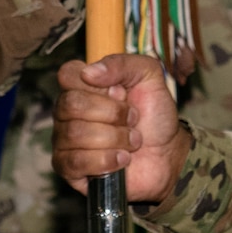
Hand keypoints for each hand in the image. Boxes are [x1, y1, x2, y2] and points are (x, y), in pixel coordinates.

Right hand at [53, 54, 188, 203]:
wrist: (167, 155)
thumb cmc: (154, 115)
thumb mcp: (149, 77)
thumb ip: (122, 64)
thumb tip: (89, 72)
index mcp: (82, 85)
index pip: (67, 74)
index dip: (97, 85)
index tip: (121, 93)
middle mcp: (67, 111)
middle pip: (72, 104)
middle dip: (113, 114)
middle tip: (132, 120)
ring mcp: (64, 140)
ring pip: (76, 134)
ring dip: (115, 139)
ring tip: (131, 141)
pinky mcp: (68, 169)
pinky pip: (75, 162)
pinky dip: (106, 161)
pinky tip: (121, 160)